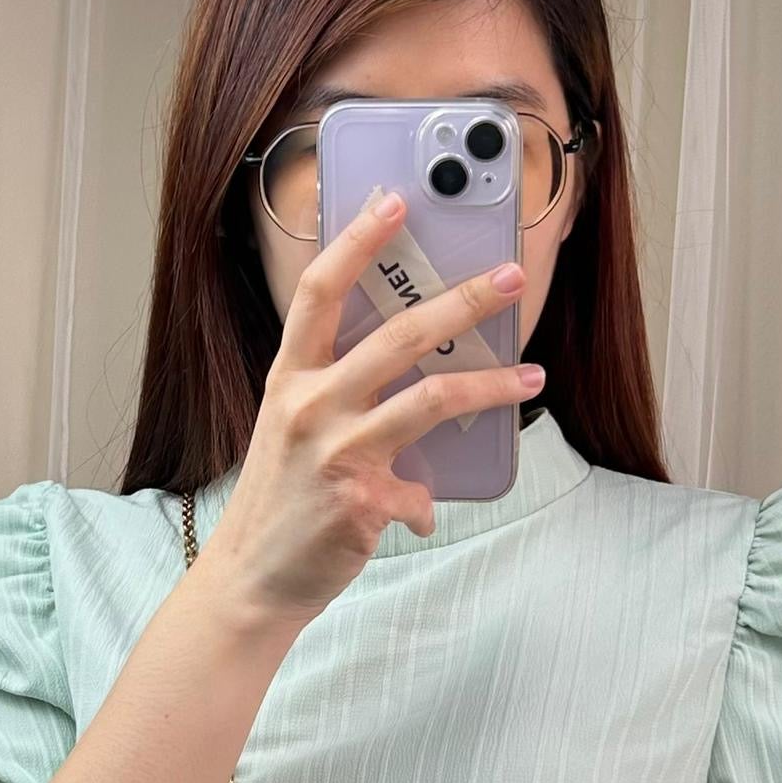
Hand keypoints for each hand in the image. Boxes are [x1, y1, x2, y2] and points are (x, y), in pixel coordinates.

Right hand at [205, 188, 542, 631]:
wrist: (251, 581)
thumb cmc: (279, 502)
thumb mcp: (291, 431)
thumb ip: (339, 397)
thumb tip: (412, 377)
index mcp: (289, 378)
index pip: (320, 291)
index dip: (357, 241)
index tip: (396, 201)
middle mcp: (311, 406)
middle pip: (399, 334)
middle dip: (464, 301)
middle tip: (510, 277)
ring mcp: (337, 452)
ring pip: (431, 398)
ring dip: (490, 384)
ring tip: (531, 377)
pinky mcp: (362, 502)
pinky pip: (419, 490)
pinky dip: (425, 501)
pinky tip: (421, 509)